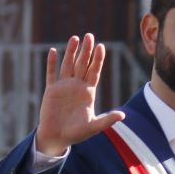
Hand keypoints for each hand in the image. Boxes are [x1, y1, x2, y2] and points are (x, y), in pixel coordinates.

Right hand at [34, 33, 125, 155]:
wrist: (57, 138)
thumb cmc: (76, 133)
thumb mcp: (93, 127)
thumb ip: (107, 120)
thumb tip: (123, 116)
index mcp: (88, 92)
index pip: (94, 72)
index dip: (97, 59)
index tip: (101, 46)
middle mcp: (76, 86)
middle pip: (82, 64)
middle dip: (86, 50)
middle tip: (89, 35)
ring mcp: (64, 86)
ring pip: (68, 65)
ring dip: (71, 52)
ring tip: (75, 38)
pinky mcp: (51, 90)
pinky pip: (51, 74)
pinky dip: (52, 63)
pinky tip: (54, 51)